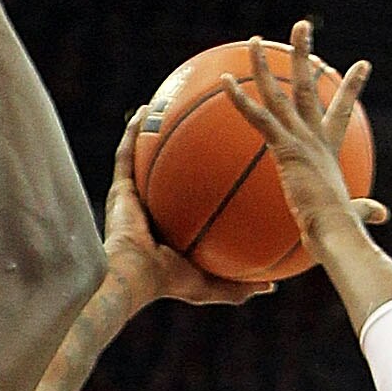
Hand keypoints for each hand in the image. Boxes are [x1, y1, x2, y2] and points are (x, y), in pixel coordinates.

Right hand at [101, 114, 272, 311]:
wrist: (133, 277)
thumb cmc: (169, 282)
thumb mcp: (212, 284)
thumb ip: (240, 284)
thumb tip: (272, 287)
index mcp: (173, 226)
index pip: (193, 198)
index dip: (207, 178)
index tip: (226, 159)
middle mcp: (153, 206)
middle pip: (171, 169)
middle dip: (182, 146)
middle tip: (201, 122)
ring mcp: (134, 196)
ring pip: (145, 155)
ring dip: (154, 130)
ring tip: (166, 103)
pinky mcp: (120, 188)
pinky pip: (126, 153)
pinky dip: (133, 132)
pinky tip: (143, 112)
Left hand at [222, 20, 386, 254]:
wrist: (336, 230)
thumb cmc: (343, 229)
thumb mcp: (354, 212)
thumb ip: (364, 209)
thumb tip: (382, 216)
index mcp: (329, 148)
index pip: (342, 109)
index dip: (352, 86)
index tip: (362, 64)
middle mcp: (315, 136)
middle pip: (308, 85)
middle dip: (305, 53)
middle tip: (302, 26)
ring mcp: (300, 139)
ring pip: (279, 93)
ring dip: (265, 65)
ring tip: (255, 40)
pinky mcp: (286, 148)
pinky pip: (258, 118)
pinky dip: (240, 100)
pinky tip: (225, 81)